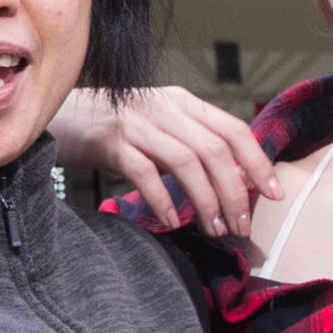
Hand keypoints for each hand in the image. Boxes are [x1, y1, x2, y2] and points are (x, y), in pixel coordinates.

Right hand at [52, 83, 276, 236]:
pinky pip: (145, 173)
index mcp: (182, 103)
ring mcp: (136, 123)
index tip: (274, 194)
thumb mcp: (159, 130)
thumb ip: (192, 147)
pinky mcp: (110, 142)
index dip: (258, 161)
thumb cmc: (114, 131)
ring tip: (214, 230)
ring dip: (206, 200)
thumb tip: (235, 180)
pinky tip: (171, 220)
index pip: (233, 129)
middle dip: (235, 192)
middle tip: (241, 227)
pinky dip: (163, 200)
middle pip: (215, 150)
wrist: (57, 117)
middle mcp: (164, 108)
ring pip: (186, 162)